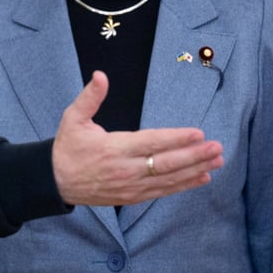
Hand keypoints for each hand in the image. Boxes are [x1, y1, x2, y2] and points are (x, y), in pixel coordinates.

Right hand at [52, 71, 223, 205]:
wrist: (55, 182)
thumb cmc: (67, 147)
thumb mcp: (73, 118)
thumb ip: (90, 97)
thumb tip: (100, 75)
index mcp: (113, 148)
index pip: (151, 143)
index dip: (176, 139)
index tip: (198, 133)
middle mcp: (125, 170)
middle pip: (166, 163)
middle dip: (194, 156)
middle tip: (217, 148)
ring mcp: (130, 187)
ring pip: (168, 179)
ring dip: (195, 170)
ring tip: (217, 161)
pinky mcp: (132, 197)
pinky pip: (162, 191)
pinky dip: (183, 185)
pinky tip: (202, 178)